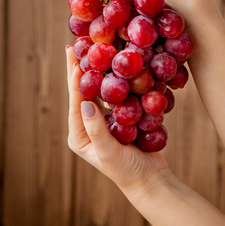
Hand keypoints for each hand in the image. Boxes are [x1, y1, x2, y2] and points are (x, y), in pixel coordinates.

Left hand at [66, 45, 170, 195]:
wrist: (150, 180)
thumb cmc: (127, 171)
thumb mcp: (108, 152)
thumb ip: (96, 128)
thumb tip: (84, 102)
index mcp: (79, 134)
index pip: (75, 101)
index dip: (75, 79)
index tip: (76, 58)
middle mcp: (87, 125)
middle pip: (82, 92)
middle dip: (78, 69)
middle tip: (74, 46)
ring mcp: (103, 120)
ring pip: (97, 90)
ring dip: (95, 70)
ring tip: (92, 51)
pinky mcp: (118, 118)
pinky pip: (114, 95)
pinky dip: (112, 79)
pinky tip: (113, 64)